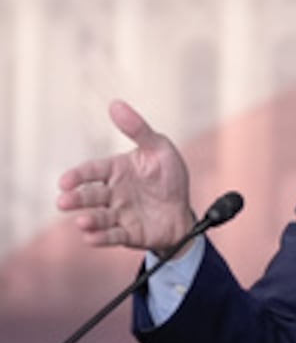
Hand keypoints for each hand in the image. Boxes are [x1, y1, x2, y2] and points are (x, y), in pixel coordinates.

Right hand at [56, 99, 195, 251]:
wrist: (184, 209)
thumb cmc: (169, 177)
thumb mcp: (159, 149)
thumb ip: (138, 129)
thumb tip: (115, 104)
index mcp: (116, 171)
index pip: (92, 171)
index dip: (77, 175)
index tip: (65, 181)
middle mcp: (113, 193)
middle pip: (90, 196)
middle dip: (76, 199)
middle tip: (64, 201)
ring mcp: (120, 214)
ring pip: (99, 218)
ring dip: (88, 220)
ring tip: (82, 222)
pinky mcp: (129, 234)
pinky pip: (113, 236)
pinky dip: (101, 238)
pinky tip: (91, 237)